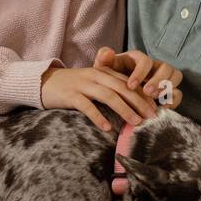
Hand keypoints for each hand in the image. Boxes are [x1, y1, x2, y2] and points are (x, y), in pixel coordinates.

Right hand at [39, 64, 156, 131]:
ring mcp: (82, 84)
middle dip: (139, 102)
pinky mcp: (70, 95)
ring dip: (124, 109)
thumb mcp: (93, 82)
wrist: (44, 82)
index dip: (143, 95)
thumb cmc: (73, 86)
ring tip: (135, 123)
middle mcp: (95, 76)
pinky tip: (107, 128)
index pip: (128, 82)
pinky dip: (98, 117)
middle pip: (122, 88)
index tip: (155, 108)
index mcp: (103, 72)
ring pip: (108, 96)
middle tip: (151, 116)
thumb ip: (111, 88)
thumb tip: (133, 106)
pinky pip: (87, 106)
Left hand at [93, 47, 183, 107]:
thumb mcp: (104, 69)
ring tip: (157, 99)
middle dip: (158, 80)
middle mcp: (154, 66)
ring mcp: (163, 78)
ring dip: (169, 87)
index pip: (145, 61)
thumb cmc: (109, 77)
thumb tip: (107, 52)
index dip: (140, 72)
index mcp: (139, 59)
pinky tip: (163, 108)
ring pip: (176, 76)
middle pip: (166, 67)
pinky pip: (178, 93)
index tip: (130, 86)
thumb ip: (103, 60)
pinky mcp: (168, 91)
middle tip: (147, 92)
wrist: (114, 91)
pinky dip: (174, 100)